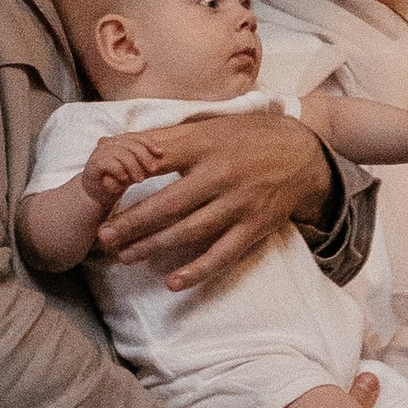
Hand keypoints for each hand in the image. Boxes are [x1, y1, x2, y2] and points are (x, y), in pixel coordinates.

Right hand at [80, 132, 163, 211]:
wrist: (95, 196)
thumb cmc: (116, 181)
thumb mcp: (132, 169)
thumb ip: (141, 160)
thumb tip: (161, 153)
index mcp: (117, 142)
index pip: (134, 137)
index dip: (148, 143)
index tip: (160, 152)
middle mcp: (107, 144)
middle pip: (129, 144)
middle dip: (144, 156)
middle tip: (153, 170)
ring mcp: (99, 153)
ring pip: (121, 153)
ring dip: (134, 167)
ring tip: (140, 180)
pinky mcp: (94, 165)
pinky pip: (109, 163)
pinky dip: (120, 171)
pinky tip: (125, 180)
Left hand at [96, 106, 329, 293]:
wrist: (304, 154)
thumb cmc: (246, 137)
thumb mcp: (208, 126)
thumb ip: (160, 138)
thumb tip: (107, 145)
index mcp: (205, 143)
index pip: (158, 159)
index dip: (129, 175)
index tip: (102, 190)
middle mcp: (221, 173)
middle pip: (169, 203)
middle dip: (133, 223)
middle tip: (103, 237)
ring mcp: (239, 203)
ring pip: (190, 231)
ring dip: (155, 246)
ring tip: (125, 256)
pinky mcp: (255, 226)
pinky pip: (223, 254)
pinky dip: (198, 270)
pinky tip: (173, 282)